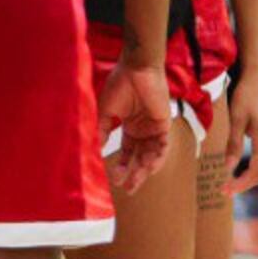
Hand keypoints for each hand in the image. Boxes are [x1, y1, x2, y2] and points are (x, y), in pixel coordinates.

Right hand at [98, 60, 172, 195]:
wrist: (136, 69)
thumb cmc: (120, 85)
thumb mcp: (106, 112)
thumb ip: (101, 131)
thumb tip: (94, 151)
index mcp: (130, 127)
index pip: (127, 152)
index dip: (122, 166)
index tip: (114, 179)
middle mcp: (143, 130)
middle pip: (140, 158)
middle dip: (135, 174)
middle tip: (128, 189)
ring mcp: (154, 128)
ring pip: (151, 156)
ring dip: (144, 169)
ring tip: (135, 181)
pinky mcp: (164, 125)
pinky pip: (162, 146)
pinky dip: (156, 158)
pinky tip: (147, 167)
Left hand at [226, 62, 257, 195]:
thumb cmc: (247, 94)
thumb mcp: (236, 118)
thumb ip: (233, 143)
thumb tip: (228, 167)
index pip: (255, 173)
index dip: (240, 184)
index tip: (225, 191)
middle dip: (244, 184)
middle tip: (224, 190)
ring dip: (248, 177)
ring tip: (230, 182)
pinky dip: (252, 166)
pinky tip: (238, 166)